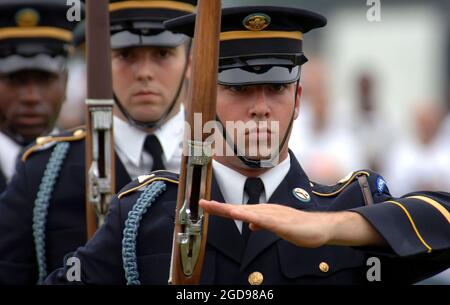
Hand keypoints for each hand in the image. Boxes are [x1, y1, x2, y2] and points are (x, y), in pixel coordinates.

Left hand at [199, 199, 330, 247]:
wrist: (319, 227)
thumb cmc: (299, 227)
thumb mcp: (275, 227)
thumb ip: (262, 224)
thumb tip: (251, 224)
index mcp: (262, 213)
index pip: (237, 210)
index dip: (220, 208)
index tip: (205, 205)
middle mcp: (264, 211)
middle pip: (237, 208)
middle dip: (218, 207)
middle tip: (201, 203)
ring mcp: (272, 215)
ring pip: (247, 212)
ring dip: (230, 209)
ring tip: (215, 207)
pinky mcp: (280, 223)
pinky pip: (263, 220)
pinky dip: (251, 217)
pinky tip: (243, 216)